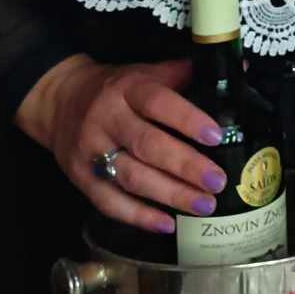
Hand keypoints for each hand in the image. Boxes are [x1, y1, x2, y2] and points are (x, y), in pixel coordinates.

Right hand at [15, 53, 227, 235]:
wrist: (59, 99)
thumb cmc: (116, 88)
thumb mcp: (145, 72)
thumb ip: (184, 75)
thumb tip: (235, 69)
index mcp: (127, 89)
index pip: (159, 103)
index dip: (187, 120)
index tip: (216, 136)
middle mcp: (106, 119)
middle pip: (147, 145)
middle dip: (185, 166)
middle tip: (217, 182)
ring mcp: (91, 151)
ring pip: (132, 177)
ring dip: (170, 195)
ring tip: (204, 205)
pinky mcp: (80, 177)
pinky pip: (110, 202)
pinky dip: (139, 216)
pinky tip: (167, 224)